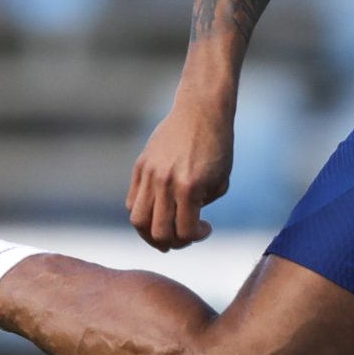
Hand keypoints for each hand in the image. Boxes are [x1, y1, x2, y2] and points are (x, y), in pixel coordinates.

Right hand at [128, 101, 231, 250]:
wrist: (201, 112)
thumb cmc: (217, 146)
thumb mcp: (220, 181)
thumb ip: (202, 205)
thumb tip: (184, 223)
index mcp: (190, 188)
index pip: (185, 231)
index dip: (196, 237)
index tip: (205, 228)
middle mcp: (165, 182)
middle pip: (158, 232)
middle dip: (174, 242)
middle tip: (184, 236)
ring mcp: (149, 174)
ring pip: (138, 220)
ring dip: (150, 234)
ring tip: (165, 233)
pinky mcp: (140, 166)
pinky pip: (132, 201)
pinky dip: (143, 213)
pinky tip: (159, 210)